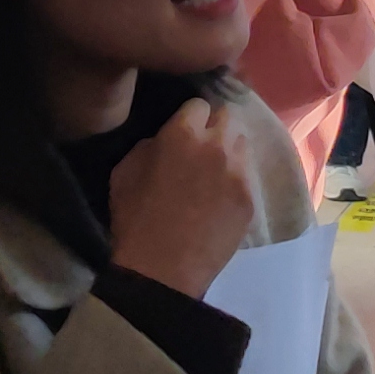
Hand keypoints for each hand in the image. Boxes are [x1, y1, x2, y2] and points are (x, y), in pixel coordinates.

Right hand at [103, 98, 257, 294]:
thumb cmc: (135, 219)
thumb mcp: (125, 171)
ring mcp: (238, 172)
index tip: (183, 131)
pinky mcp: (250, 199)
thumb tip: (165, 141)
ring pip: (242, 144)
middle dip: (215, 126)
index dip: (189, 117)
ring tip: (216, 171)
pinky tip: (222, 196)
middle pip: (228, 117)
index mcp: (182, 133)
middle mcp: (216, 145)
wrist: (163, 269)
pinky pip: (247, 176)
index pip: (198, 104)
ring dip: (229, 151)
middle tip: (202, 146)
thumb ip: (150, 145)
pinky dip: (236, 180)